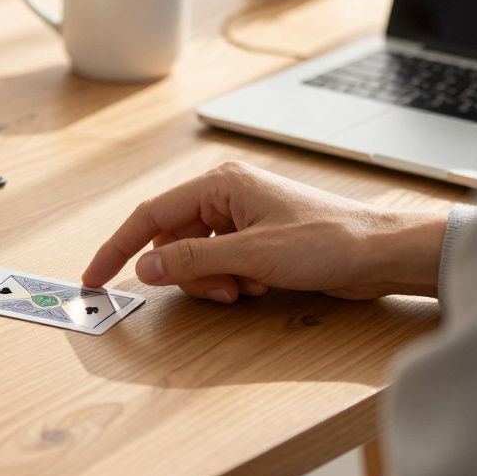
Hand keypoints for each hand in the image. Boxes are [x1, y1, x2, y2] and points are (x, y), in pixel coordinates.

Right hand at [81, 161, 447, 302]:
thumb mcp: (252, 255)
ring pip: (196, 258)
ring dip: (212, 281)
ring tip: (246, 288)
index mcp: (220, 184)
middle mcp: (226, 196)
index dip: (119, 248)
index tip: (95, 276)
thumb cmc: (328, 241)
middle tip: (219, 291)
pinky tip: (261, 284)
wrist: (380, 253)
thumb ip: (192, 260)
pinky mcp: (256, 239)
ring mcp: (241, 218)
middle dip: (188, 274)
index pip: (150, 215)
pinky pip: (220, 265)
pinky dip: (231, 282)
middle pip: (173, 241)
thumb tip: (145, 266)